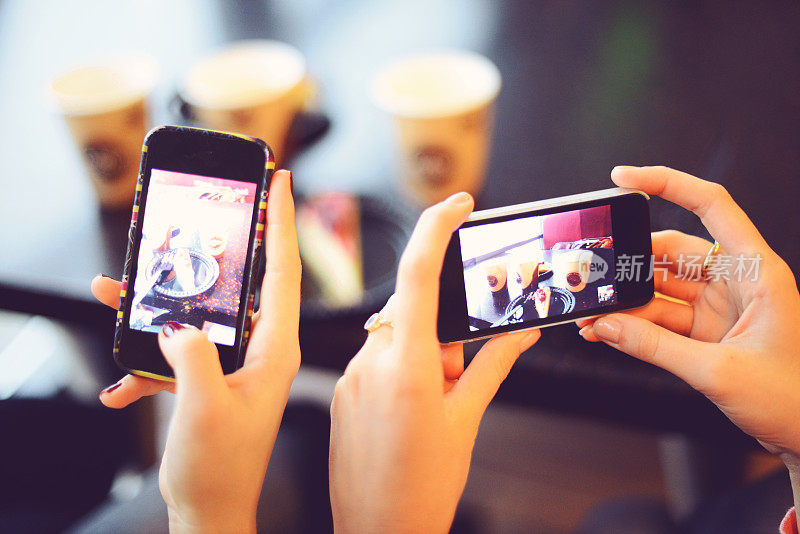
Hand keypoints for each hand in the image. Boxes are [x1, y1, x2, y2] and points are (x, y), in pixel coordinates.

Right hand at [92, 170, 300, 531]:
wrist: (208, 511)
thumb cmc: (218, 469)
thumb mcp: (203, 407)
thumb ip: (192, 356)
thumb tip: (179, 325)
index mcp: (275, 351)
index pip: (284, 272)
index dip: (281, 222)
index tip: (280, 181)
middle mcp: (261, 351)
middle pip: (242, 284)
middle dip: (213, 251)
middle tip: (202, 215)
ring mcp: (237, 364)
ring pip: (201, 314)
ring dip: (159, 304)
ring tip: (117, 290)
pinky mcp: (213, 378)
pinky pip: (180, 351)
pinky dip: (149, 356)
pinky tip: (121, 379)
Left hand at [329, 192, 539, 532]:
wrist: (378, 533)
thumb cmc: (423, 488)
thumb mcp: (467, 420)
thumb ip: (493, 365)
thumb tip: (522, 335)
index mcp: (407, 364)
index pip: (420, 273)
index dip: (438, 227)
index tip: (458, 205)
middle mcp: (371, 361)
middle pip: (412, 309)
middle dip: (440, 329)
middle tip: (453, 378)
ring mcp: (351, 377)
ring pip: (393, 336)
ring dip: (419, 355)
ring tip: (431, 407)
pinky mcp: (341, 392)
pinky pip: (375, 359)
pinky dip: (399, 370)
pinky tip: (408, 413)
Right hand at [577, 166, 799, 464]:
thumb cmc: (790, 399)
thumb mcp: (718, 371)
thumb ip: (655, 347)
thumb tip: (606, 325)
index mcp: (756, 272)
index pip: (711, 205)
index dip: (668, 183)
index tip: (624, 179)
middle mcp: (737, 281)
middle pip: (672, 251)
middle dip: (629, 263)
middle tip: (592, 273)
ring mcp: (720, 306)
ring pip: (661, 287)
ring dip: (626, 301)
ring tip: (593, 313)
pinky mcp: (707, 331)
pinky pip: (661, 317)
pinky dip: (634, 324)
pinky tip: (607, 331)